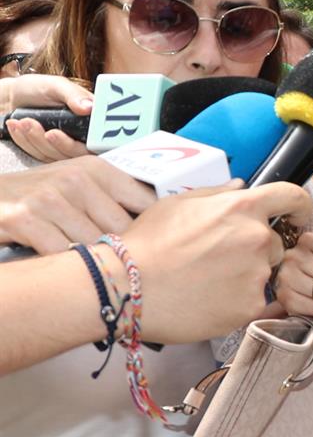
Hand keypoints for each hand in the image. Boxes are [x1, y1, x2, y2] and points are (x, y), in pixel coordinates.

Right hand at [0, 154, 156, 253]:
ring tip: (90, 267)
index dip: (156, 229)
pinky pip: (64, 255)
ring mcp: (50, 199)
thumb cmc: (39, 197)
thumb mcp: (77, 185)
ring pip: (95, 246)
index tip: (162, 246)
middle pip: (124, 231)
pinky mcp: (25, 219)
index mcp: (97, 170)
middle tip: (121, 266)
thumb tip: (164, 224)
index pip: (146, 203)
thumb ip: (115, 199)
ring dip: (93, 261)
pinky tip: (61, 265)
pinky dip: (65, 266)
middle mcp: (76, 180)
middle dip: (123, 252)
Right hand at [122, 182, 310, 343]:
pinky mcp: (251, 307)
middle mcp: (257, 239)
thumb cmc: (146, 243)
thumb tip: (241, 187)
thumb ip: (217, 195)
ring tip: (205, 281)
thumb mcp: (177, 204)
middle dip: (253, 249)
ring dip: (244, 276)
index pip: (292, 197)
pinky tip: (208, 299)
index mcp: (242, 208)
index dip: (299, 205)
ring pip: (263, 273)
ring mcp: (257, 275)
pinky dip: (237, 301)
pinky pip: (254, 301)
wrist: (126, 288)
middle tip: (215, 260)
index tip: (296, 216)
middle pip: (273, 243)